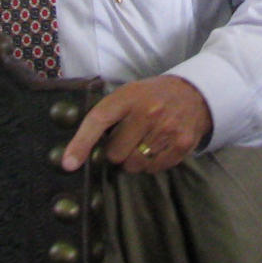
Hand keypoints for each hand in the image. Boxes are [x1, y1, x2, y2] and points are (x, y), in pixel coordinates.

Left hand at [62, 74, 211, 173]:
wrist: (192, 94)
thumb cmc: (151, 96)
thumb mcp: (128, 94)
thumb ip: (109, 114)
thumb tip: (80, 148)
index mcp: (128, 97)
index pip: (98, 121)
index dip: (81, 143)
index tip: (68, 164)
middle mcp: (147, 112)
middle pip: (115, 152)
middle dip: (115, 151)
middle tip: (125, 139)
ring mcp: (166, 129)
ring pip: (134, 164)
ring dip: (132, 160)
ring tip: (141, 143)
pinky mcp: (181, 144)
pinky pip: (153, 169)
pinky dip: (150, 164)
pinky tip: (155, 148)